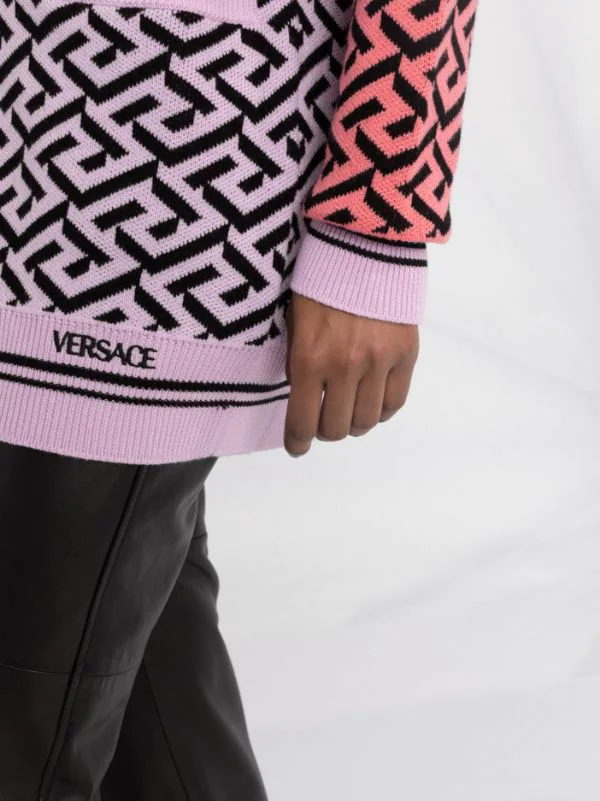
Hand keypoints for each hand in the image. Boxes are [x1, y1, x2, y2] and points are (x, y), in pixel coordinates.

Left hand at [283, 292, 418, 456]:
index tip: (297, 447)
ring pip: (366, 421)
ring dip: (353, 423)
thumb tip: (304, 400)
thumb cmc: (319, 281)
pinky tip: (372, 399)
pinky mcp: (406, 354)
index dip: (298, 443)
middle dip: (325, 430)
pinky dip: (381, 409)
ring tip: (348, 409)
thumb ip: (298, 364)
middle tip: (322, 421)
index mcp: (308, 358)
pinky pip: (395, 402)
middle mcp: (344, 366)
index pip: (302, 421)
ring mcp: (379, 362)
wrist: (364, 244)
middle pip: (337, 429)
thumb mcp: (294, 322)